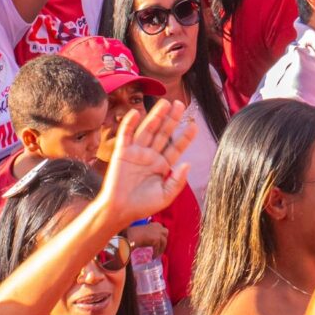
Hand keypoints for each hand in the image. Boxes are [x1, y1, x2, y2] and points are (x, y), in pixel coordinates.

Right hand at [93, 98, 193, 227]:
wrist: (119, 211)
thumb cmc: (142, 206)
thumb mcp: (165, 196)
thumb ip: (177, 181)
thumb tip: (188, 164)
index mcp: (162, 165)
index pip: (176, 148)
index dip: (185, 136)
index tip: (194, 125)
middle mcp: (150, 156)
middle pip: (163, 133)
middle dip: (172, 119)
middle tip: (181, 104)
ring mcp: (136, 152)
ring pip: (148, 130)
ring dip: (156, 116)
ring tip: (165, 102)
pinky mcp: (122, 152)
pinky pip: (126, 134)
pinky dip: (130, 123)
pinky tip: (136, 113)